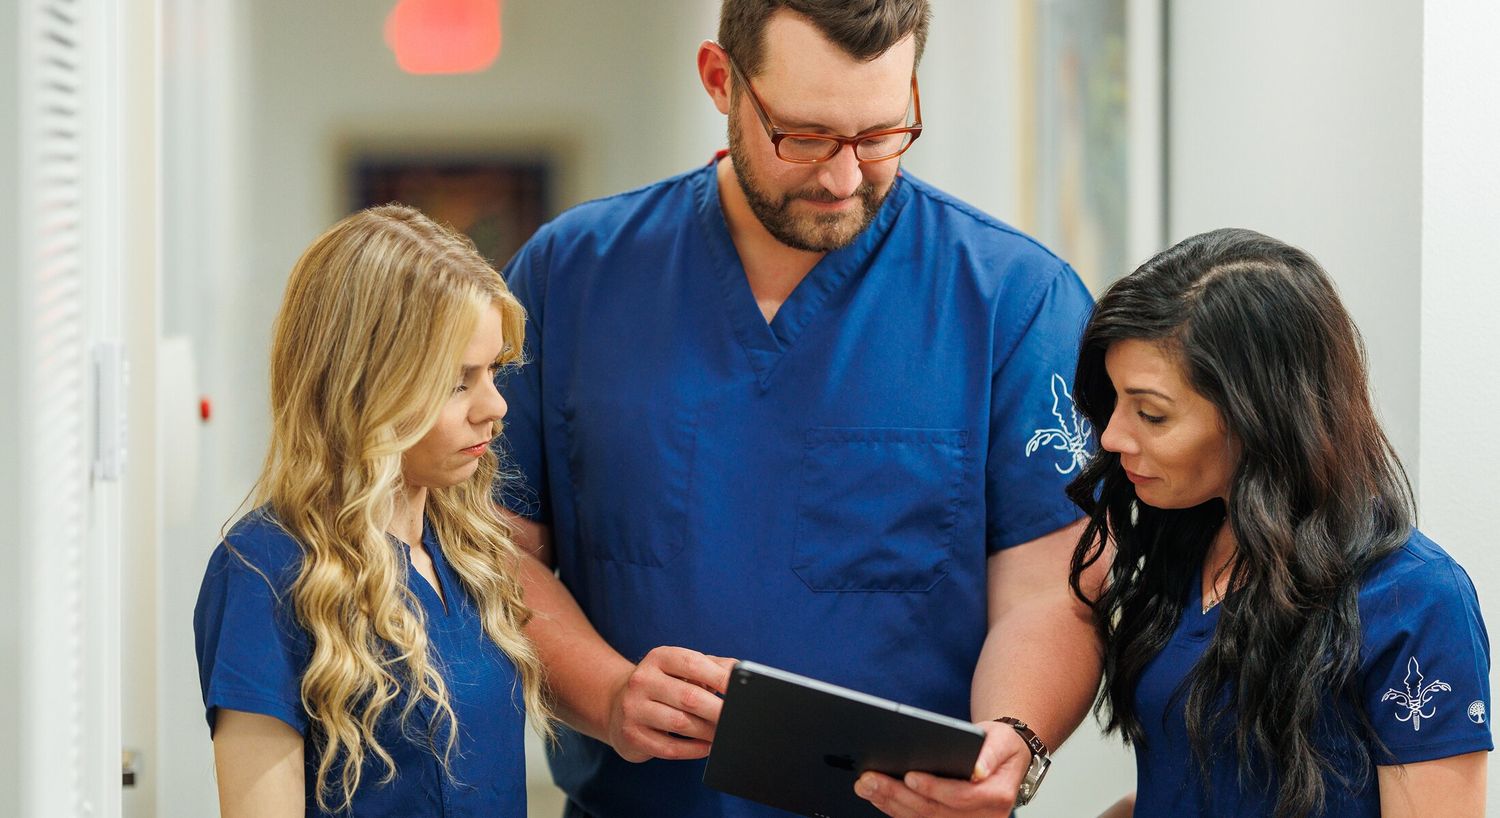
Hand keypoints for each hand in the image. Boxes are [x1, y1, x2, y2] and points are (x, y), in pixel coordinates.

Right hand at [605, 646, 736, 762]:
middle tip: (737, 719)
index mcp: (659, 658)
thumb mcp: (682, 668)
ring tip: (723, 734)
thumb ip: (714, 667)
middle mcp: (642, 680)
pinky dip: (693, 750)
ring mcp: (633, 708)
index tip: (741, 691)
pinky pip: (668, 748)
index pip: (694, 664)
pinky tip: (706, 747)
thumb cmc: (663, 684)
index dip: (721, 678)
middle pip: (689, 697)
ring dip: (708, 732)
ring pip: (680, 724)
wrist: (617, 703)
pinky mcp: (631, 735)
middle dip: (718, 711)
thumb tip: (742, 673)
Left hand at [855, 720, 1032, 816]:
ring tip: (867, 785)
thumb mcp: (1001, 741)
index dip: (934, 788)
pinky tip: (877, 794)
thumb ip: (990, 754)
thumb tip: (977, 769)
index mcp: (997, 797)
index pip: (962, 797)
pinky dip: (895, 808)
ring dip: (890, 803)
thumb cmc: (1000, 747)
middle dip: (899, 795)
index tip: (909, 776)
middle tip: (871, 778)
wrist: (1003, 760)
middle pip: (935, 812)